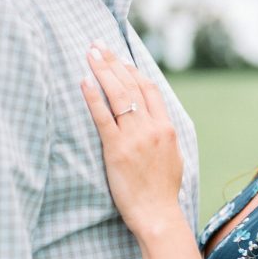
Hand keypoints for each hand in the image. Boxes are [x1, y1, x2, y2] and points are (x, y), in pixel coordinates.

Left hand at [80, 43, 183, 235]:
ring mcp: (135, 137)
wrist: (158, 214)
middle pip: (132, 85)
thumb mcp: (173, 157)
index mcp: (168, 128)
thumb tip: (156, 121)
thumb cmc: (163, 190)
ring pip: (118, 95)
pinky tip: (84, 81)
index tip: (120, 58)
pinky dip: (92, 97)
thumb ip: (164, 135)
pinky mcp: (116, 149)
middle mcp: (153, 127)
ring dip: (102, 70)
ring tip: (89, 54)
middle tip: (98, 45)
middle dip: (113, 62)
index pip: (150, 89)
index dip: (133, 71)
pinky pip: (103, 117)